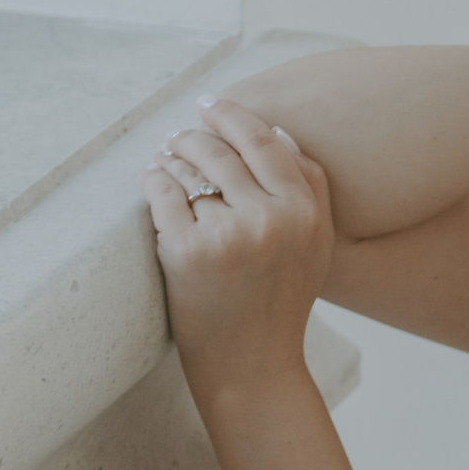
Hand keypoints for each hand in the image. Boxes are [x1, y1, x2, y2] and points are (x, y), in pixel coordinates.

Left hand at [143, 98, 335, 404]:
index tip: (212, 104)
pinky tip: (153, 180)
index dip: (235, 115)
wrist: (253, 365)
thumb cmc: (280, 304)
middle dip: (196, 133)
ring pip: (192, 168)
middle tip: (180, 134)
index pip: (266, 141)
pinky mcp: (188, 252)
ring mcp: (229, 235)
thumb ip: (310, 190)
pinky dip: (153, 180)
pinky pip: (163, 193)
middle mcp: (272, 219)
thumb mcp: (315, 247)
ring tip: (165, 156)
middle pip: (224, 150)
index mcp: (306, 213)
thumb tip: (279, 133)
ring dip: (173, 153)